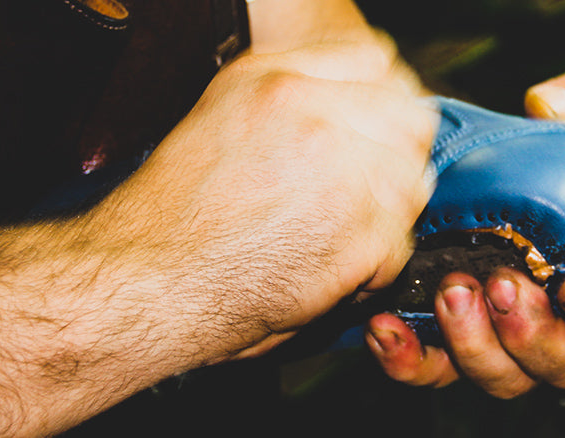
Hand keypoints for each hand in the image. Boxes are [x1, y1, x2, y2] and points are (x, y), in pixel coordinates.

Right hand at [94, 35, 438, 364]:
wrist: (151, 279)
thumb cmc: (174, 212)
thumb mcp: (220, 113)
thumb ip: (290, 90)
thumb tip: (348, 93)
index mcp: (279, 81)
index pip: (377, 64)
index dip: (382, 101)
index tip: (373, 128)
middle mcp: (315, 118)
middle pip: (409, 121)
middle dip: (394, 155)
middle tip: (365, 187)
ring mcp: (344, 176)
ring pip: (412, 182)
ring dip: (387, 210)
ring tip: (339, 230)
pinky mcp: (360, 237)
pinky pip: (401, 242)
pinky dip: (373, 264)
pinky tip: (331, 265)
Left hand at [365, 66, 564, 397]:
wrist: (476, 167)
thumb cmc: (546, 154)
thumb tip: (553, 108)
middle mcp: (564, 319)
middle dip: (535, 335)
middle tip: (500, 285)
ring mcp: (506, 337)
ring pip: (505, 376)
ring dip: (475, 346)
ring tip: (448, 292)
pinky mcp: (450, 341)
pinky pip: (433, 370)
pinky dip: (410, 358)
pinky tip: (387, 325)